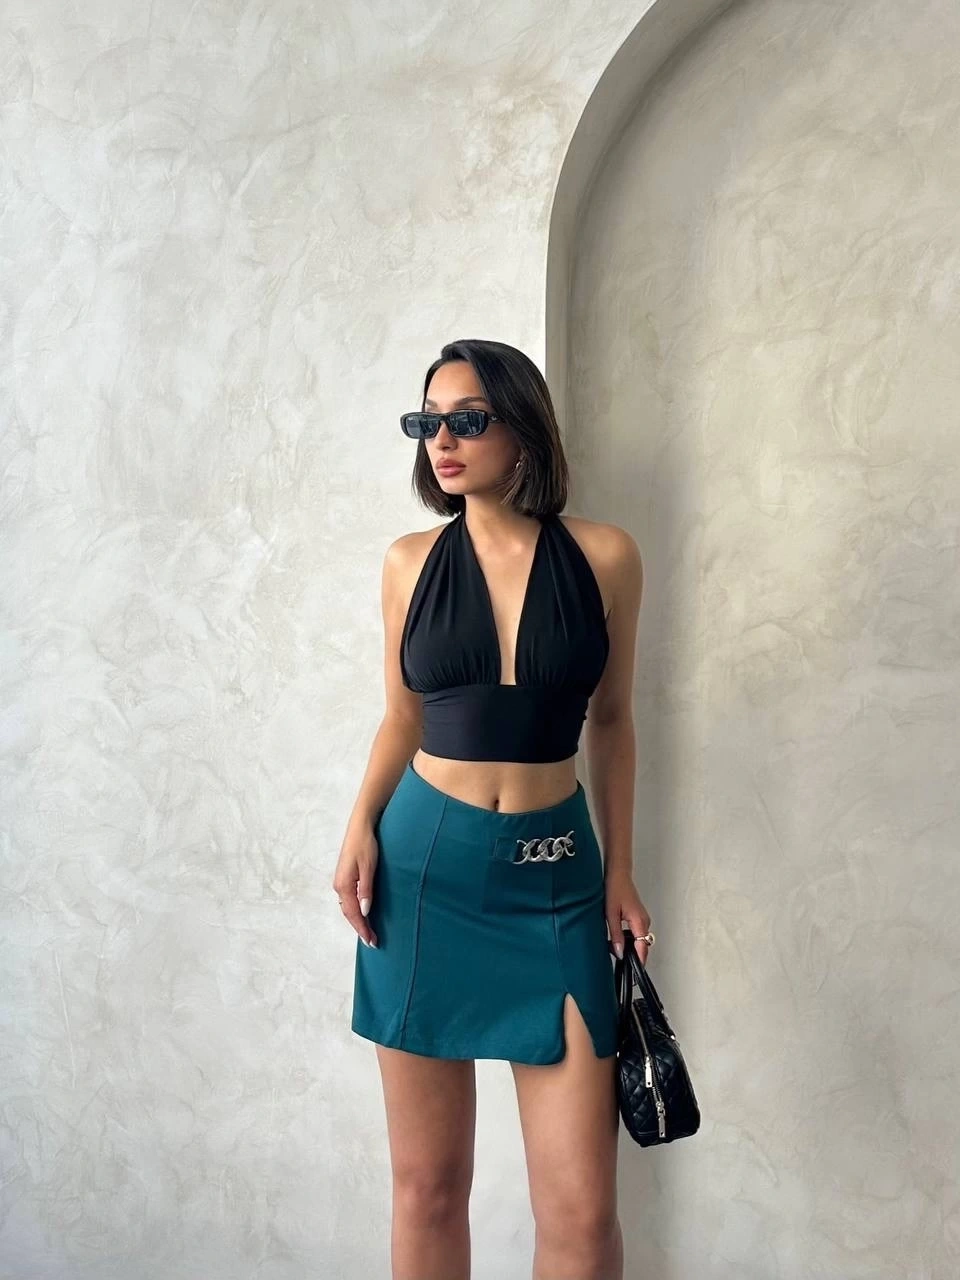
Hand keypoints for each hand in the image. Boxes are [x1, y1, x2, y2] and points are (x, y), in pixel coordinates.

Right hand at [332, 823, 379, 947]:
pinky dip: (354, 911)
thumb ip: (366, 890)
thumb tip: (364, 912)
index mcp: (343, 885)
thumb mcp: (369, 867)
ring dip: (357, 921)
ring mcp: (340, 882)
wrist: (360, 826)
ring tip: (368, 933)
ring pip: (347, 908)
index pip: (352, 913)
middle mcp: (339, 886)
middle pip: (348, 913)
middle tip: (372, 942)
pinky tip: (362, 915)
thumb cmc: (365, 844)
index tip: (371, 941)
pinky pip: (348, 900)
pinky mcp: (345, 878)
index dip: (362, 928)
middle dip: (360, 928)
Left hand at [604, 867, 653, 963]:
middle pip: (642, 945)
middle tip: (617, 957)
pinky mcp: (638, 916)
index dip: (639, 961)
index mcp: (639, 921)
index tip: (634, 971)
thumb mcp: (611, 914)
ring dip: (629, 945)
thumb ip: (615, 935)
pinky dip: (629, 938)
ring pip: (639, 939)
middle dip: (632, 954)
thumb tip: (620, 952)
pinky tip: (617, 936)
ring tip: (614, 946)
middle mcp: (644, 921)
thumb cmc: (614, 888)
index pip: (643, 947)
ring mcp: (642, 919)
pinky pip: (637, 933)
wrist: (618, 873)